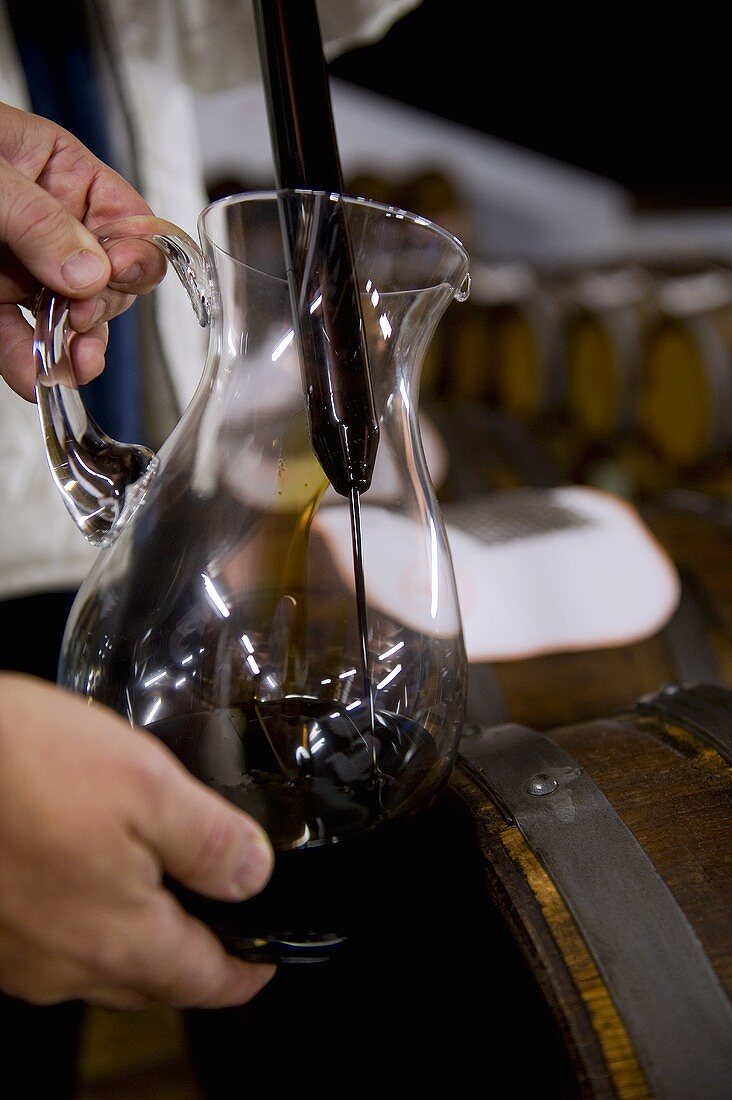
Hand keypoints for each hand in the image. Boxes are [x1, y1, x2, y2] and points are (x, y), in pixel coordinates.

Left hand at [0, 101, 166, 400]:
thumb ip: (38, 221)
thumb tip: (90, 271)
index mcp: (57, 171)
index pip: (126, 218)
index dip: (133, 251)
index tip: (116, 273)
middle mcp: (47, 223)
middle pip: (106, 277)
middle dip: (100, 305)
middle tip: (81, 315)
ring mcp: (19, 267)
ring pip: (67, 318)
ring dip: (72, 347)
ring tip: (69, 365)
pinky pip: (19, 338)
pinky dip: (29, 363)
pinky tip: (36, 378)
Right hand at [0, 673, 275, 1009]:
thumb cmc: (23, 763)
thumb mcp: (145, 784)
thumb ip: (208, 840)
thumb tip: (253, 876)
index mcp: (115, 939)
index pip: (202, 982)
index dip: (244, 975)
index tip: (264, 963)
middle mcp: (60, 965)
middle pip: (150, 983)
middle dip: (192, 961)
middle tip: (221, 925)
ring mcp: (14, 954)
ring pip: (95, 968)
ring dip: (135, 943)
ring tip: (158, 893)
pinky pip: (49, 947)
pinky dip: (83, 925)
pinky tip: (86, 876)